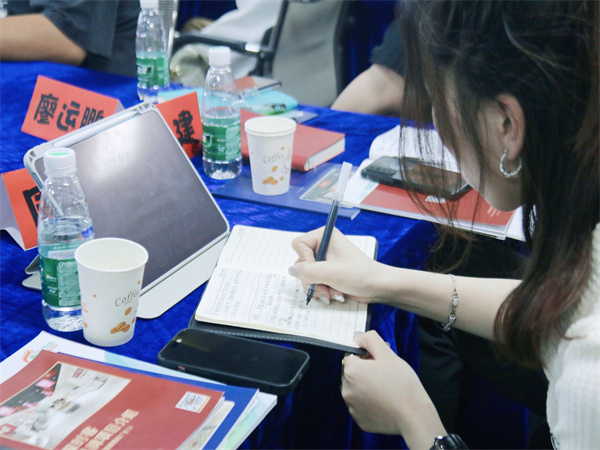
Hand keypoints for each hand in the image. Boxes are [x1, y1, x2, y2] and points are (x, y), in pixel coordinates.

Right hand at [288, 227, 379, 303]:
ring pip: (306, 275)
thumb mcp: (330, 273)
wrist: (377, 287)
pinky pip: (313, 282)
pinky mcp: (327, 273)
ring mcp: (325, 260)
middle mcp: (323, 246)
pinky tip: (334, 294)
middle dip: (313, 280)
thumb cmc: (360, 274)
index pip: (298, 244)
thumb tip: (291, 270)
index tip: (319, 269)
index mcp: (324, 235)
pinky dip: (322, 290)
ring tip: (332, 293)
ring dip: (318, 288)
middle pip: (301, 263)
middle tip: (325, 288)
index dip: (304, 260)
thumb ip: (307, 271)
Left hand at [341, 331, 445, 446]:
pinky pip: (361, 406)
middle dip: (365, 372)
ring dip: (366, 387)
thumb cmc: (401, 383)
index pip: (352, 357)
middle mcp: (346, 390)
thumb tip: (358, 338)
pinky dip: (369, 403)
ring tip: (386, 390)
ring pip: (356, 390)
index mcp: (351, 371)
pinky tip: (384, 403)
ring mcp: (352, 407)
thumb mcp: (388, 354)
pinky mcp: (359, 420)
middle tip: (385, 376)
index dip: (367, 357)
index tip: (381, 363)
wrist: (413, 415)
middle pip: (352, 374)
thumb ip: (370, 340)